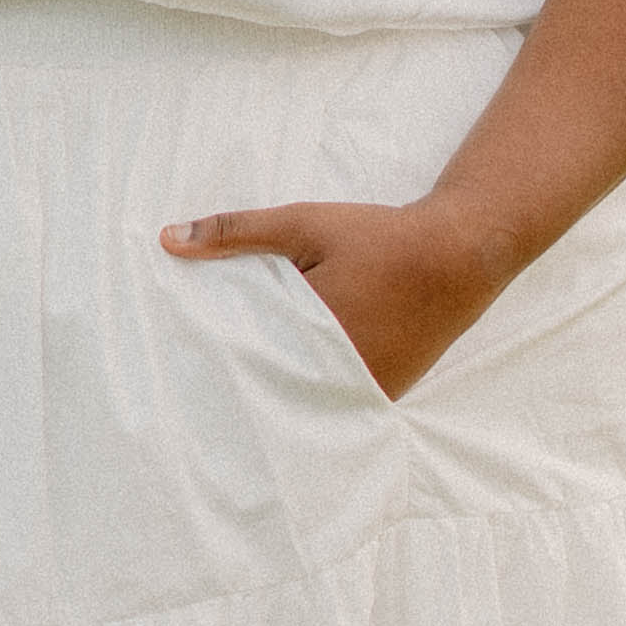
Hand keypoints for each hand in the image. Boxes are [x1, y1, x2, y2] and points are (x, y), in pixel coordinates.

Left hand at [158, 193, 509, 401]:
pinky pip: (335, 402)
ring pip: (304, 400)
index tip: (180, 375)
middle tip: (195, 397)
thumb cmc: (378, 236)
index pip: (244, 362)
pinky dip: (312, 392)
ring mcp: (365, 390)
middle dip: (240, 387)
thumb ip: (235, 232)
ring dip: (277, 394)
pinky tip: (287, 386)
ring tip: (234, 400)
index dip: (213, 367)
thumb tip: (167, 239)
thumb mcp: (303, 224)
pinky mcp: (383, 394)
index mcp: (311, 333)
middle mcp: (338, 372)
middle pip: (272, 388)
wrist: (458, 254)